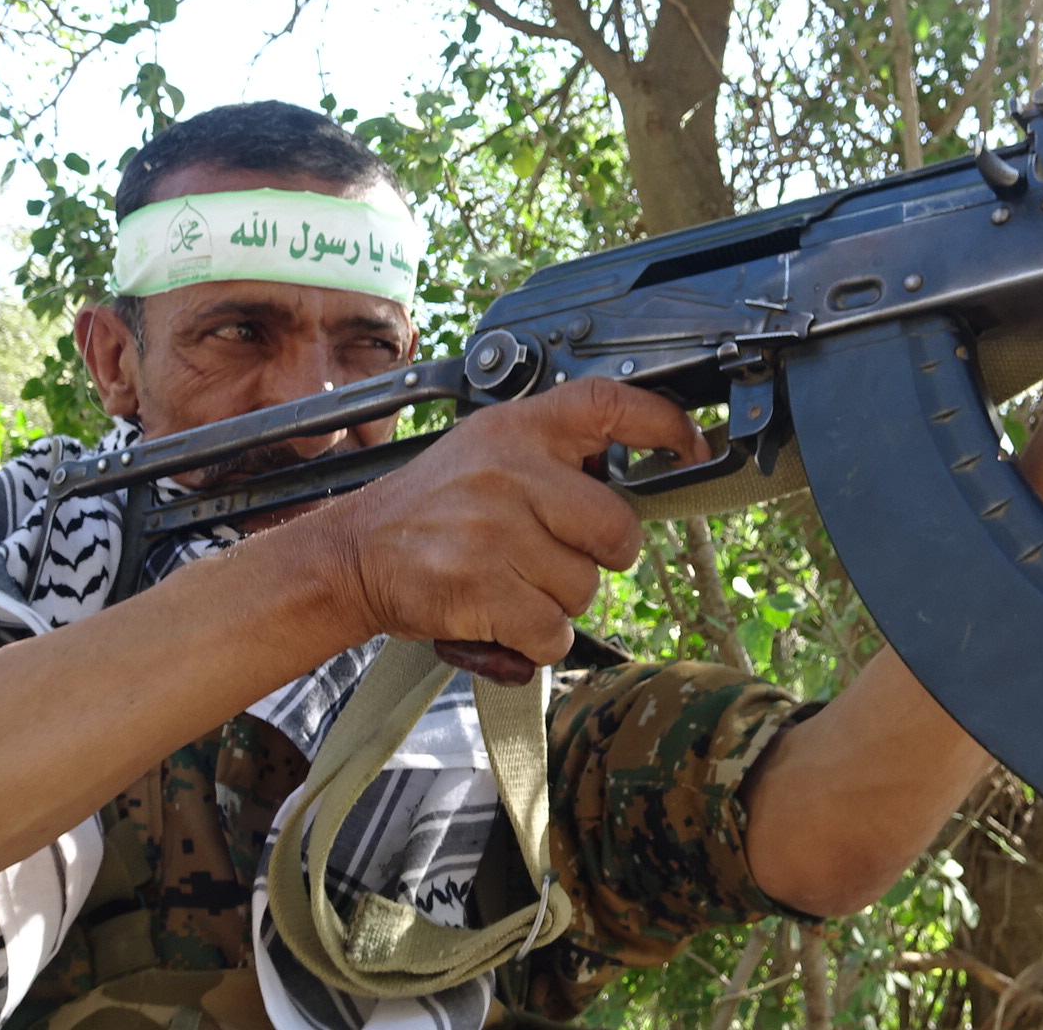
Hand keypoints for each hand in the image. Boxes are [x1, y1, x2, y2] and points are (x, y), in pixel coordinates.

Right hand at [323, 378, 708, 671]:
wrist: (352, 555)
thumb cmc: (429, 509)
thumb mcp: (485, 450)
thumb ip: (551, 452)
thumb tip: (633, 464)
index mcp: (517, 430)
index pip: (607, 403)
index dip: (662, 423)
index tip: (690, 445)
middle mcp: (510, 472)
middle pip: (617, 530)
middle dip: (599, 557)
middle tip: (553, 555)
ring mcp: (496, 531)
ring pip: (585, 589)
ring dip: (557, 602)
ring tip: (510, 582)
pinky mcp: (483, 589)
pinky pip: (553, 631)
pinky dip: (534, 639)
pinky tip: (500, 616)